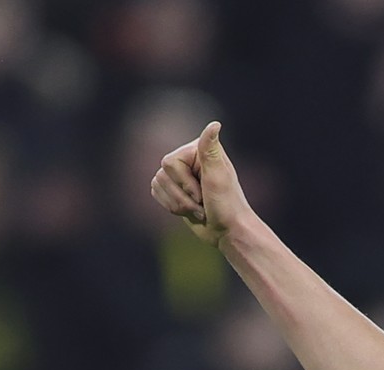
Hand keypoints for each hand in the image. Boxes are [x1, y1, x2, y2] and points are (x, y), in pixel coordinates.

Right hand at [150, 121, 253, 246]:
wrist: (227, 231)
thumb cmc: (226, 204)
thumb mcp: (218, 176)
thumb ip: (210, 150)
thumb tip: (215, 124)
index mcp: (198, 150)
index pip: (169, 163)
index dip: (184, 182)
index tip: (204, 192)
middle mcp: (187, 158)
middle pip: (161, 175)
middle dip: (182, 196)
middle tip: (203, 202)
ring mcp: (179, 174)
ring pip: (157, 186)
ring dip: (178, 204)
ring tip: (199, 208)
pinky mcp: (173, 188)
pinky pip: (156, 194)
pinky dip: (172, 207)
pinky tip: (190, 210)